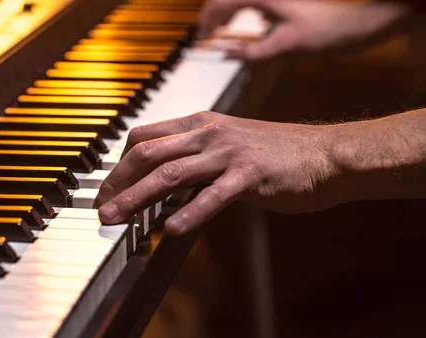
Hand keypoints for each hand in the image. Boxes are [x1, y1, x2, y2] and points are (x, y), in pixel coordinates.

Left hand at [94, 112, 341, 234]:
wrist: (324, 155)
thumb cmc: (276, 154)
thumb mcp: (229, 144)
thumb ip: (196, 157)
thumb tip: (163, 182)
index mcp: (201, 123)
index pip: (145, 136)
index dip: (120, 163)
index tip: (108, 187)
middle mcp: (210, 133)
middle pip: (149, 155)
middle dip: (117, 182)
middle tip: (101, 208)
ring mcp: (229, 153)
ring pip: (171, 174)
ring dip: (137, 198)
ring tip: (115, 218)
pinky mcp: (251, 176)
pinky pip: (214, 196)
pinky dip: (190, 213)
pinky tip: (171, 230)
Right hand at [197, 0, 408, 60]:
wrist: (358, 25)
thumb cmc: (327, 31)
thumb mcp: (288, 45)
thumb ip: (256, 52)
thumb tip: (229, 56)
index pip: (222, 4)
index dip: (207, 22)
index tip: (199, 40)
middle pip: (226, 0)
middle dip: (211, 18)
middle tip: (202, 39)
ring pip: (237, 2)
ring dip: (224, 17)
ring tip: (216, 35)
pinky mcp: (282, 4)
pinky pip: (251, 6)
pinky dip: (240, 17)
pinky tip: (244, 31)